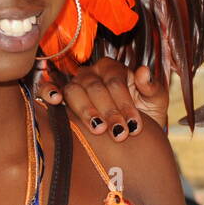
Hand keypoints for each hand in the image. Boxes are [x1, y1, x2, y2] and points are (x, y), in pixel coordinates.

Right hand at [41, 57, 169, 140]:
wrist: (134, 136)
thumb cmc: (145, 114)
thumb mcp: (156, 101)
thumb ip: (152, 87)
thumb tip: (143, 71)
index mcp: (113, 69)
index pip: (115, 82)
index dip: (125, 103)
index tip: (135, 126)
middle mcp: (92, 73)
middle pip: (94, 87)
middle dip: (108, 112)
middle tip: (119, 133)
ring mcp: (75, 85)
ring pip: (74, 91)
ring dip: (86, 111)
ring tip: (98, 129)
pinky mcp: (61, 98)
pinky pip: (47, 89)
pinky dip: (49, 92)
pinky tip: (56, 102)